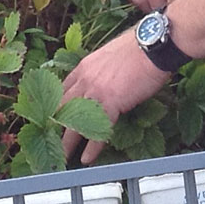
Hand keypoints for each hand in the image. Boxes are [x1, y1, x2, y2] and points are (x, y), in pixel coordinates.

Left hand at [61, 29, 171, 163]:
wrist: (154, 45)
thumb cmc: (142, 47)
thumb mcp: (112, 55)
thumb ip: (104, 70)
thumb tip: (108, 79)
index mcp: (85, 66)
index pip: (63, 88)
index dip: (58, 104)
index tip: (54, 116)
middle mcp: (84, 78)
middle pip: (62, 107)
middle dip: (55, 125)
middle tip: (50, 140)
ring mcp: (95, 91)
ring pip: (73, 121)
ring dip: (67, 142)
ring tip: (62, 158)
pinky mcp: (110, 102)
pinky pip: (96, 129)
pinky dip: (91, 147)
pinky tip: (86, 159)